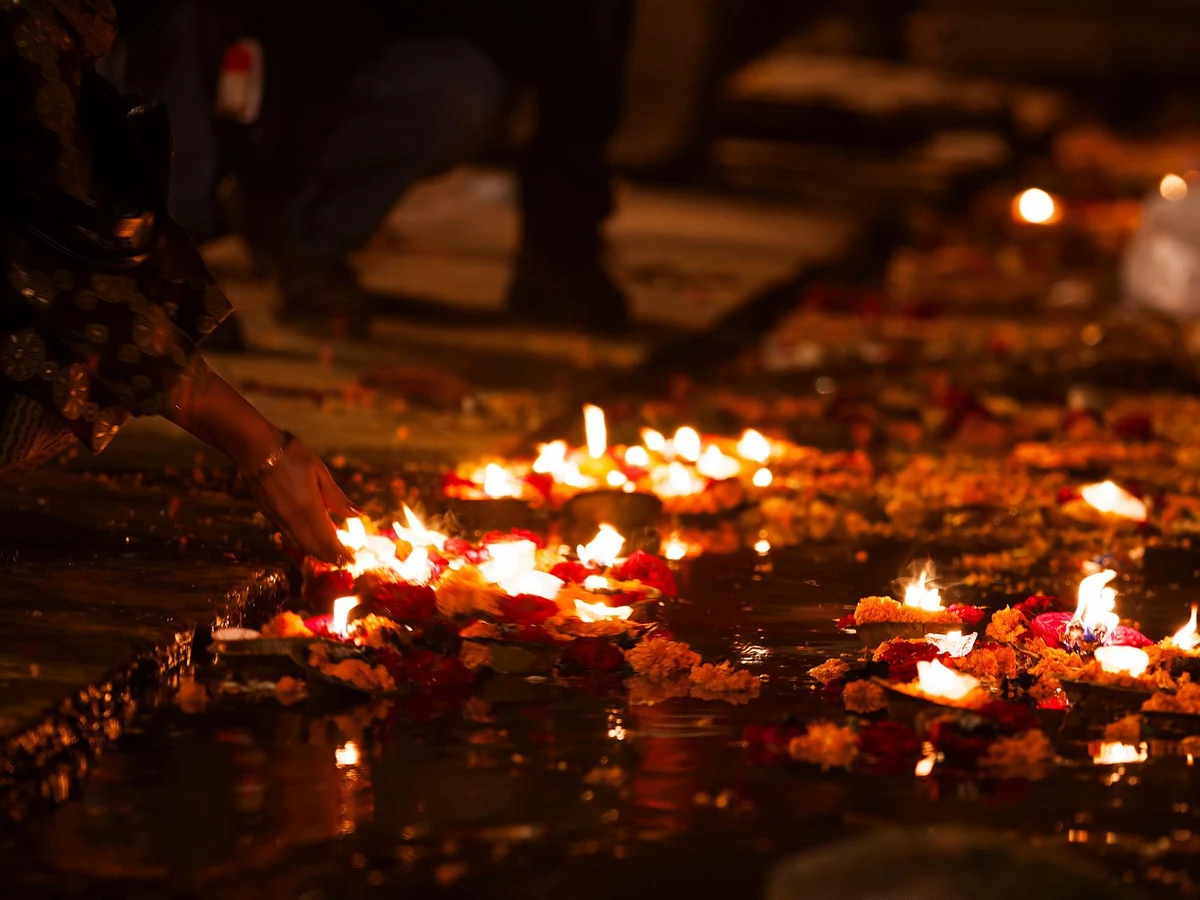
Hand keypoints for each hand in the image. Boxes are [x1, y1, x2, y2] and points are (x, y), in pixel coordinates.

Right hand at [243, 434, 358, 564]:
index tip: (350, 561)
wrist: (255, 449)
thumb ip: (338, 498)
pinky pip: (288, 536)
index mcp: (308, 508)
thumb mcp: (320, 472)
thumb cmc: (292, 455)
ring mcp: (278, 519)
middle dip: (328, 557)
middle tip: (343, 561)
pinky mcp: (268, 516)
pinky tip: (311, 538)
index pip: (326, 540)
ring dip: (316, 552)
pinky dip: (302, 542)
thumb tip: (360, 515)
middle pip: (312, 548)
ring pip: (299, 544)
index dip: (339, 553)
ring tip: (330, 553)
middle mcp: (292, 519)